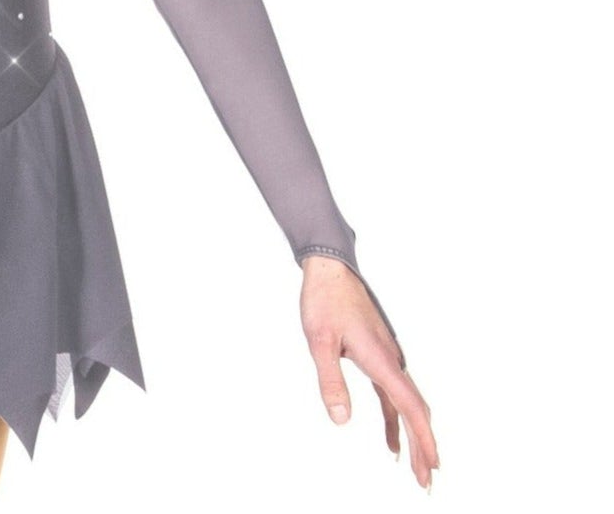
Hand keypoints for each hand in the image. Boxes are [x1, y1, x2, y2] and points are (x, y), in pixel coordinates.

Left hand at [300, 254, 438, 490]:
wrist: (330, 269)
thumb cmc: (324, 301)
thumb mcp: (319, 341)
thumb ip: (330, 380)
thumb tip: (342, 421)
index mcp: (381, 359)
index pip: (410, 406)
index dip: (423, 439)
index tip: (431, 467)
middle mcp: (391, 360)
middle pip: (415, 410)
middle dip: (424, 446)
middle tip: (427, 481)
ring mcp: (386, 357)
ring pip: (407, 403)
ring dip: (413, 435)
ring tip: (416, 469)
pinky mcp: (377, 354)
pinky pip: (392, 394)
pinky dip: (395, 418)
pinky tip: (390, 441)